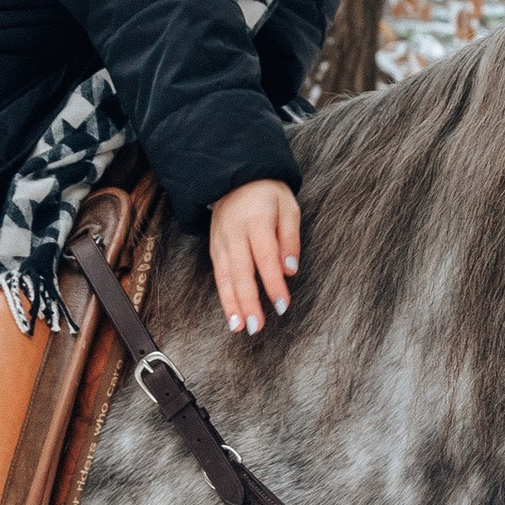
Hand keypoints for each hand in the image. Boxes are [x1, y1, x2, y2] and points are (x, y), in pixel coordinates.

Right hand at [209, 178, 298, 335]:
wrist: (235, 177)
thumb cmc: (268, 194)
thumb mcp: (289, 208)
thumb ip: (290, 239)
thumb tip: (290, 270)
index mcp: (257, 221)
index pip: (265, 257)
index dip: (273, 283)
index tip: (281, 306)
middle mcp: (235, 233)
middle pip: (241, 271)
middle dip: (248, 301)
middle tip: (257, 327)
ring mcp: (221, 241)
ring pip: (224, 277)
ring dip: (232, 304)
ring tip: (240, 328)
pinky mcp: (214, 247)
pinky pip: (218, 275)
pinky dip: (223, 296)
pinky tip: (231, 315)